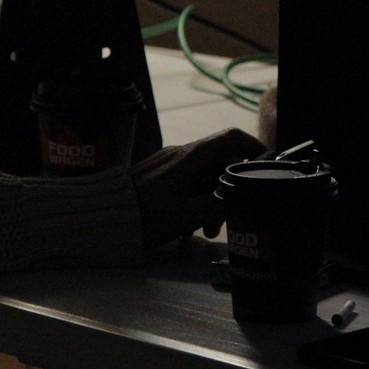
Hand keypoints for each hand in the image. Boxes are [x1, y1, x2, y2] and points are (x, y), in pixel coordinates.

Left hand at [130, 129, 262, 247]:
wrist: (101, 217)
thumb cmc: (146, 215)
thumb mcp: (188, 215)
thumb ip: (220, 204)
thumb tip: (242, 198)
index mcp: (190, 157)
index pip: (231, 138)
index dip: (253, 146)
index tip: (266, 164)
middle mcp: (180, 154)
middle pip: (219, 163)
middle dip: (230, 190)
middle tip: (230, 218)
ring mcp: (167, 164)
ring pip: (202, 177)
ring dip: (211, 201)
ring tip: (205, 230)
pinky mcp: (156, 176)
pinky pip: (186, 183)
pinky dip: (194, 201)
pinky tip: (186, 226)